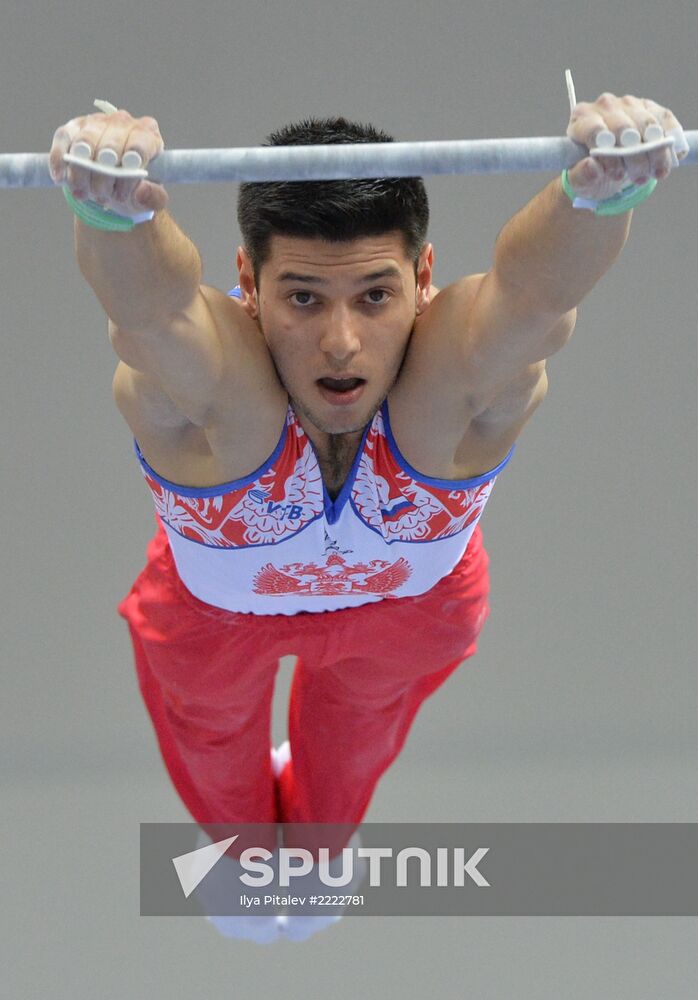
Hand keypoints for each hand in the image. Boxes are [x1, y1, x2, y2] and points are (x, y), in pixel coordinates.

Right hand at [49, 107, 167, 214]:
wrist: (113, 188)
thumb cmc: (136, 188)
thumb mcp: (152, 198)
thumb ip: (154, 198)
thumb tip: (141, 190)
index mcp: (147, 134)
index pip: (139, 145)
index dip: (128, 170)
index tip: (120, 193)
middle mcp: (123, 122)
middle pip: (110, 145)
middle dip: (103, 176)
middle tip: (101, 197)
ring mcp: (96, 122)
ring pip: (85, 143)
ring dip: (82, 172)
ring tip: (83, 193)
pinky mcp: (73, 128)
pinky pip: (63, 139)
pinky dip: (60, 160)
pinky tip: (60, 177)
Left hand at [565, 92, 687, 201]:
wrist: (610, 168)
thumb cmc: (592, 170)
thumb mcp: (580, 180)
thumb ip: (580, 176)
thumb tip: (591, 165)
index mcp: (582, 118)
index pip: (595, 131)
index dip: (608, 154)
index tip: (616, 173)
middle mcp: (605, 106)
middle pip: (624, 128)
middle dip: (634, 156)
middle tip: (638, 178)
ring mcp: (629, 104)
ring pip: (647, 125)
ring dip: (654, 152)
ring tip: (654, 173)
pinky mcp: (651, 108)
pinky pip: (665, 120)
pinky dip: (670, 139)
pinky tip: (671, 156)